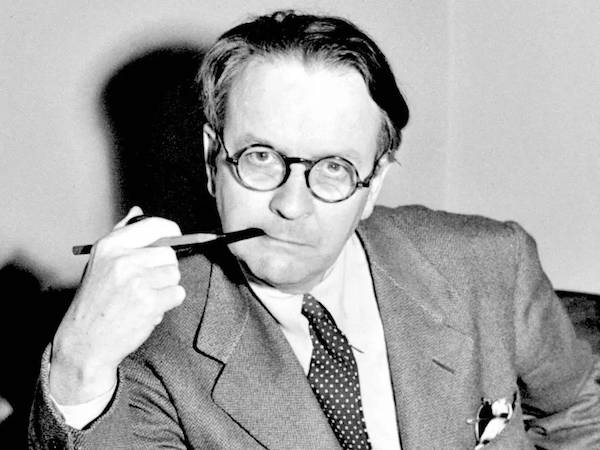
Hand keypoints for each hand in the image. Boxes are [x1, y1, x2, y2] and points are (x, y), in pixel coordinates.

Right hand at [49, 207, 185, 404]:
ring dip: (166, 287)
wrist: (85, 342)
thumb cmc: (95, 301)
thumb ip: (122, 235)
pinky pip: (177, 294)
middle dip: (164, 268)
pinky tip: (148, 309)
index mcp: (110, 246)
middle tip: (148, 282)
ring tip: (143, 297)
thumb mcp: (100, 262)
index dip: (170, 231)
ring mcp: (137, 282)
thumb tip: (138, 212)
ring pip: (175, 275)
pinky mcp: (149, 302)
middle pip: (169, 253)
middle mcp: (123, 260)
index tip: (174, 238)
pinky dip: (168, 303)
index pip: (154, 226)